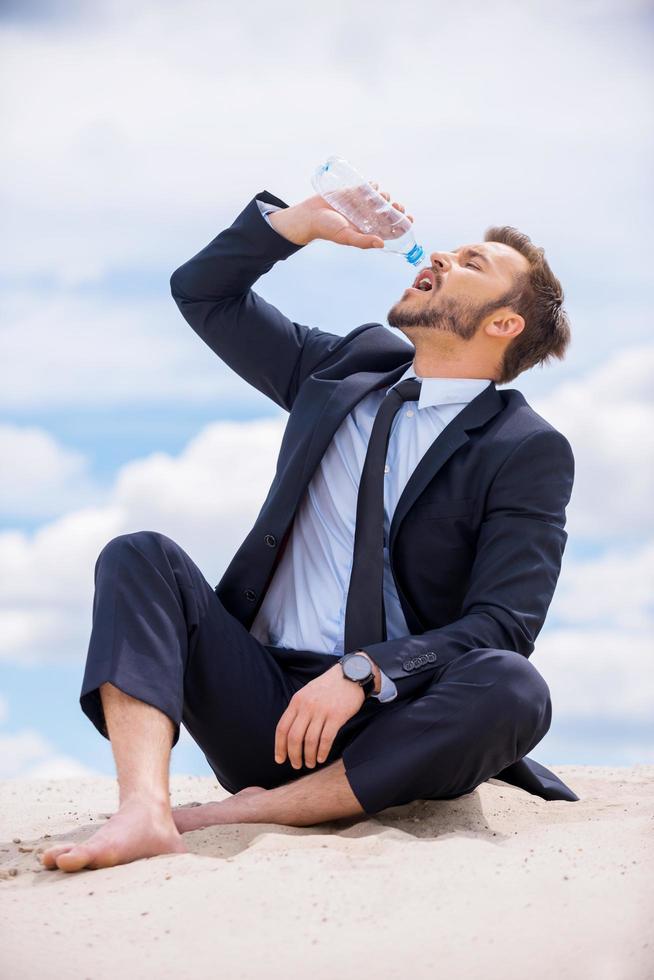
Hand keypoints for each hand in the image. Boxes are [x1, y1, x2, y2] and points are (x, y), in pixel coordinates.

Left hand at [274, 661, 366, 769]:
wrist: (351, 674)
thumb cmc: (328, 686)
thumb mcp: (307, 692)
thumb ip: (298, 709)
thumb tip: (289, 732)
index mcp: (297, 701)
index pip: (282, 728)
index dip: (279, 746)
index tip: (280, 759)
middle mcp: (307, 706)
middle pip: (294, 737)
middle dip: (293, 755)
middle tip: (296, 765)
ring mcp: (322, 711)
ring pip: (310, 741)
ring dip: (308, 756)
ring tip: (310, 763)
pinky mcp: (337, 716)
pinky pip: (326, 739)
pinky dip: (322, 752)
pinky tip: (321, 758)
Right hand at [285, 181, 413, 250]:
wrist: (310, 215)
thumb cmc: (327, 229)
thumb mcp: (346, 236)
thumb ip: (363, 241)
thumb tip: (382, 243)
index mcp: (367, 231)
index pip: (389, 230)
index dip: (401, 225)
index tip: (409, 219)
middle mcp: (365, 219)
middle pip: (387, 214)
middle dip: (395, 209)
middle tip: (397, 206)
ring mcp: (360, 206)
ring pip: (380, 200)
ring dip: (385, 197)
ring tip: (383, 197)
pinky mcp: (353, 193)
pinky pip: (367, 188)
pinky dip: (373, 187)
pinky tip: (374, 187)